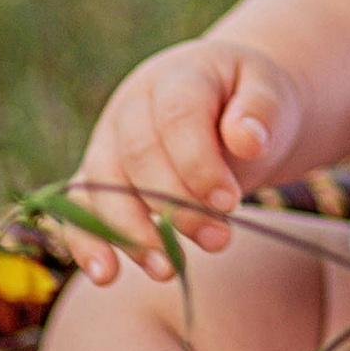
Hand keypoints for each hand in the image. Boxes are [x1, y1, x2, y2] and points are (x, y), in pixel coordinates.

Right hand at [67, 36, 305, 285]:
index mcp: (176, 76)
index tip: (230, 203)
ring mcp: (109, 139)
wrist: (229, 106)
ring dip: (131, 232)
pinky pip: (80, 207)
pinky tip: (105, 274)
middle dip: (175, 205)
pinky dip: (87, 241)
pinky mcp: (99, 175)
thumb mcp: (269, 92)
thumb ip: (261, 110)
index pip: (177, 116)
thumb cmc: (249, 100)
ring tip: (167, 270)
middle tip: (219, 240)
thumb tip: (248, 140)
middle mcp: (131, 105)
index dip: (199, 162)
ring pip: (102, 184)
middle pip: (137, 155)